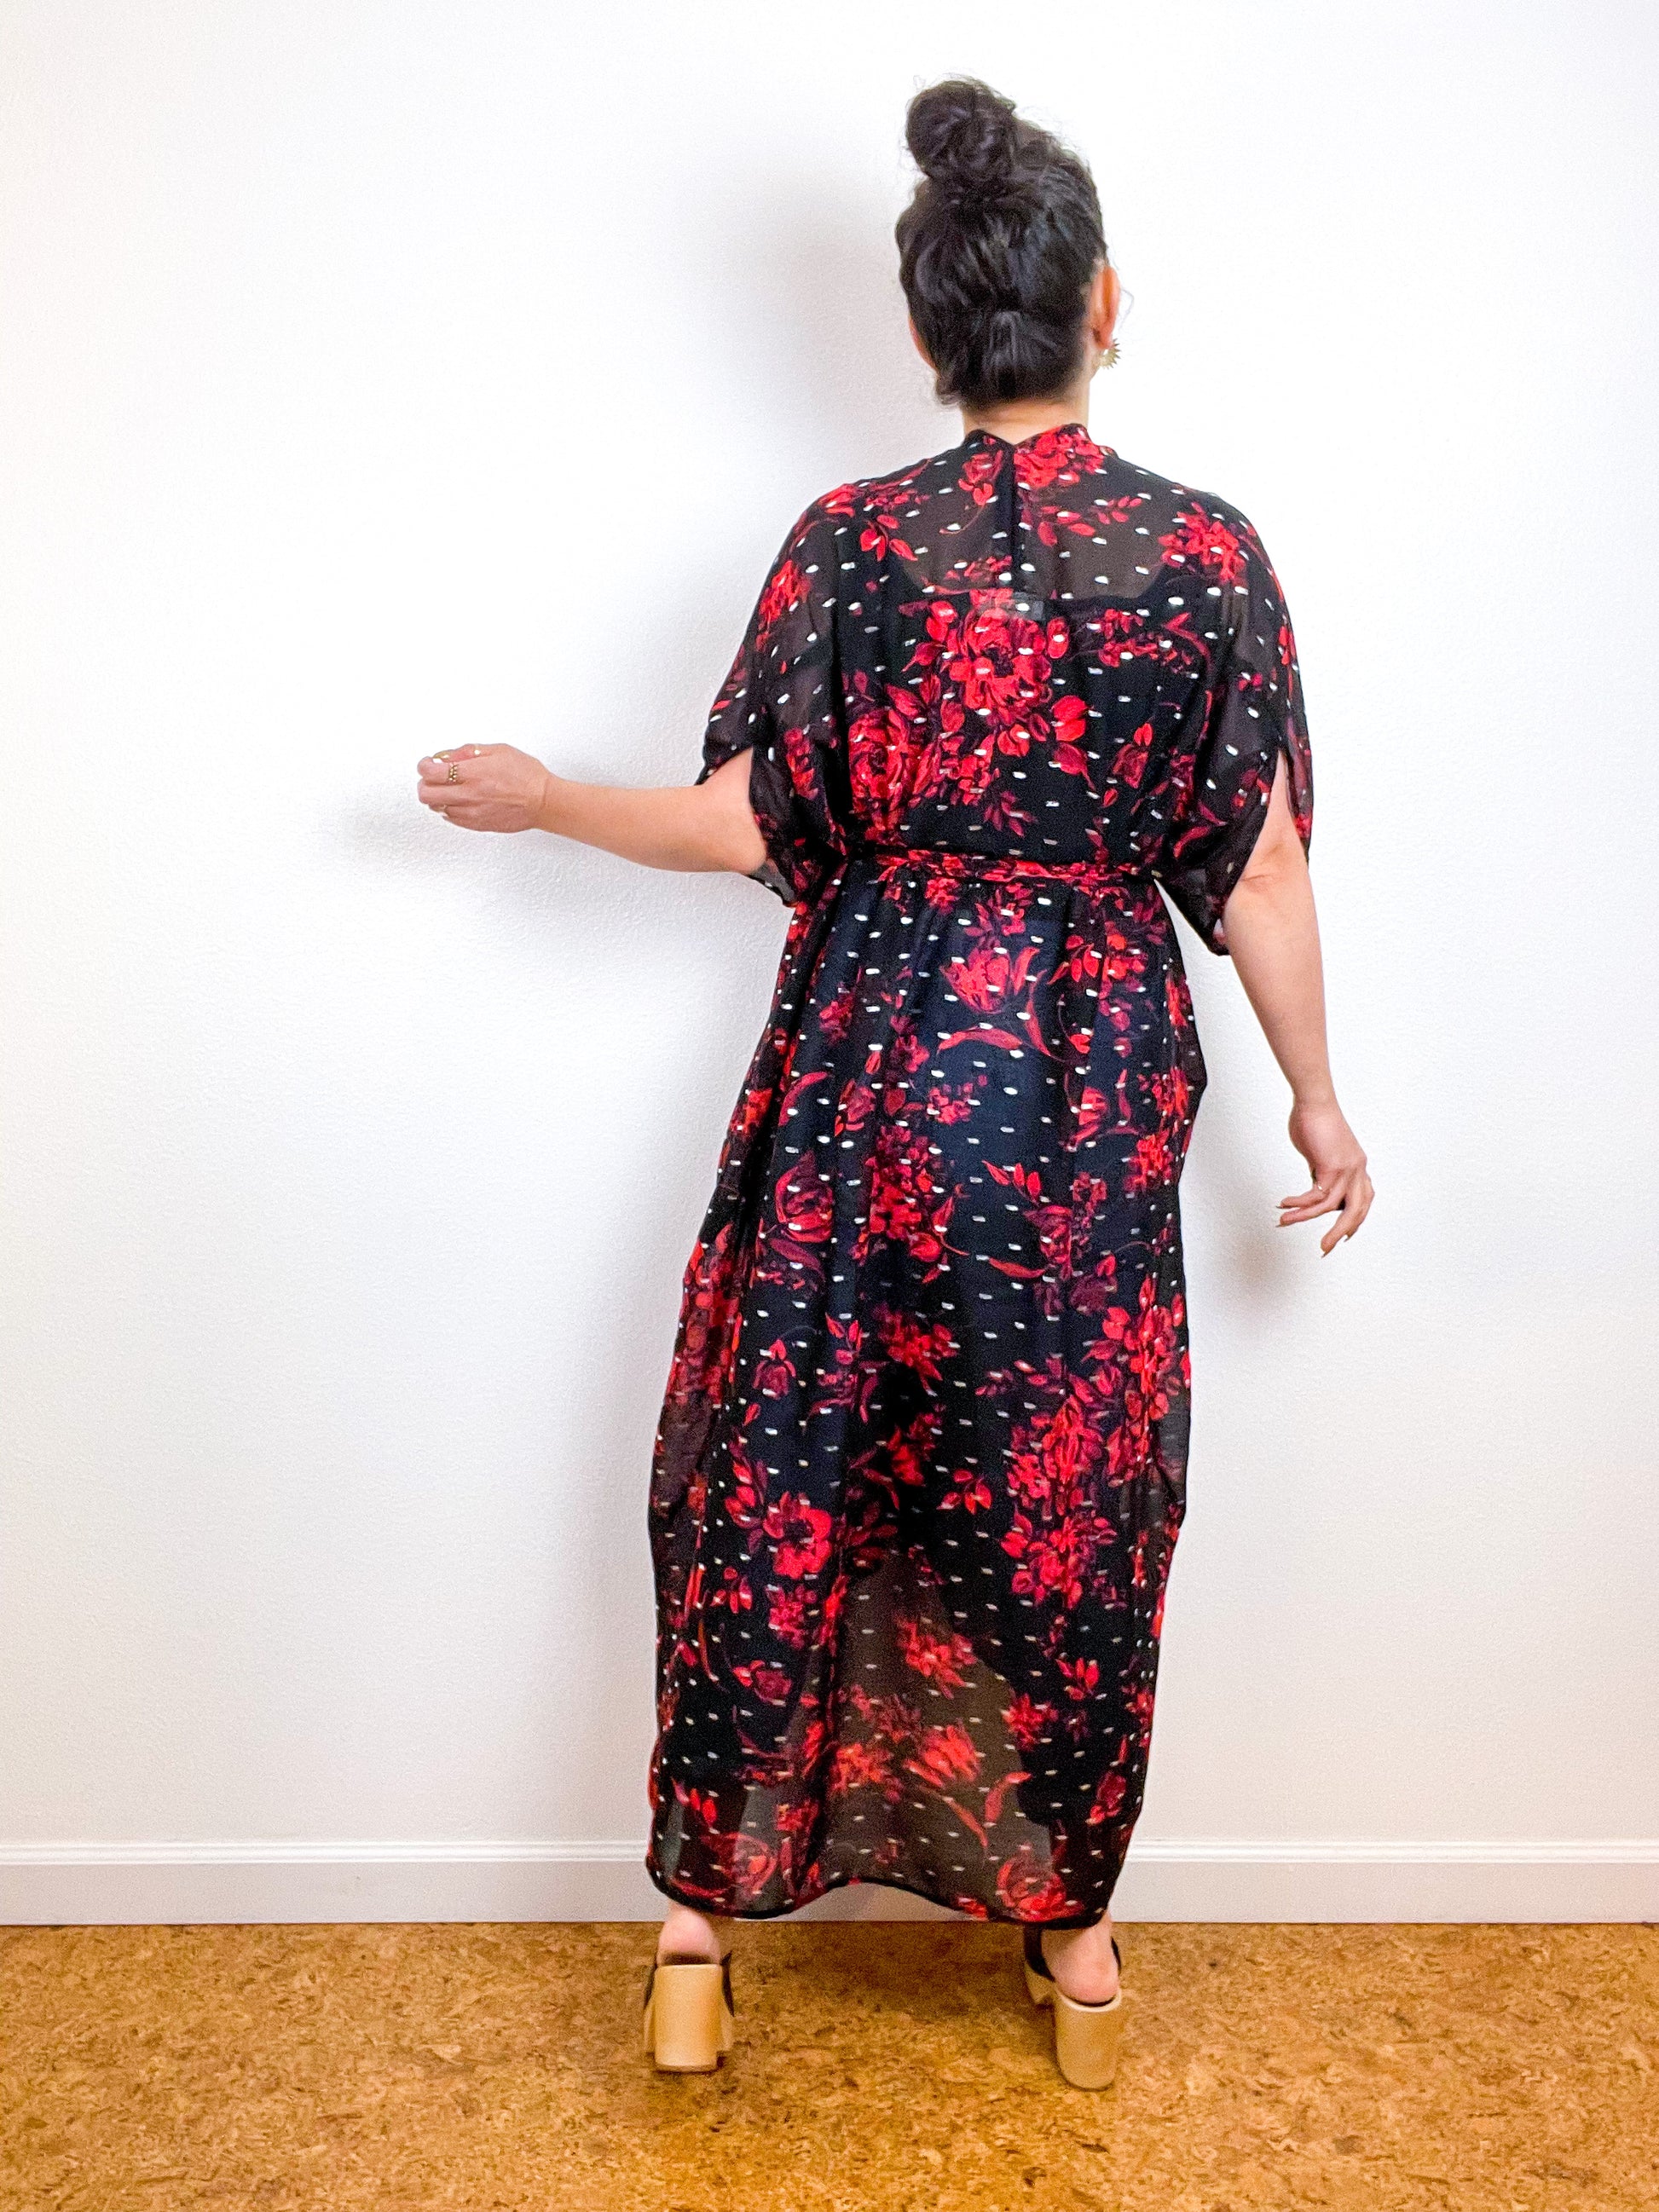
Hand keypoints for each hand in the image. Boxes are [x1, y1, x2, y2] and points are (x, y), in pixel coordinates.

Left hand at [415, 744, 552, 832]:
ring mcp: (471, 813)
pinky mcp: (477, 825)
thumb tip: (447, 755)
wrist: (543, 801)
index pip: (431, 772)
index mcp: (473, 774)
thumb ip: (468, 752)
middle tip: (432, 777)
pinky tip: (459, 801)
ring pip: (436, 808)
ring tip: (447, 789)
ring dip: (437, 796)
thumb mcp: (498, 751)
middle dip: (424, 783)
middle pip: (426, 794)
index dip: (424, 766)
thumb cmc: (526, 776)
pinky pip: (451, 819)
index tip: (427, 763)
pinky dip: (448, 809)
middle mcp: (469, 795)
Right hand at [1280, 1097, 1373, 1255]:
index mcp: (1357, 1167)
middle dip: (1340, 1232)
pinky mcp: (1332, 1167)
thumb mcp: (1320, 1152)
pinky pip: (1315, 1195)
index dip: (1356, 1219)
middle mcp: (1357, 1170)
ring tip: (1285, 1223)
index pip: (1363, 1200)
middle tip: (1325, 1248)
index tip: (1345, 1236)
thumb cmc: (1315, 1120)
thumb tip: (1314, 1183)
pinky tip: (1285, 1204)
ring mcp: (1347, 1170)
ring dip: (1305, 1218)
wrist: (1315, 1101)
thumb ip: (1320, 1170)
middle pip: (1356, 1211)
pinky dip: (1298, 1203)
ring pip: (1330, 1207)